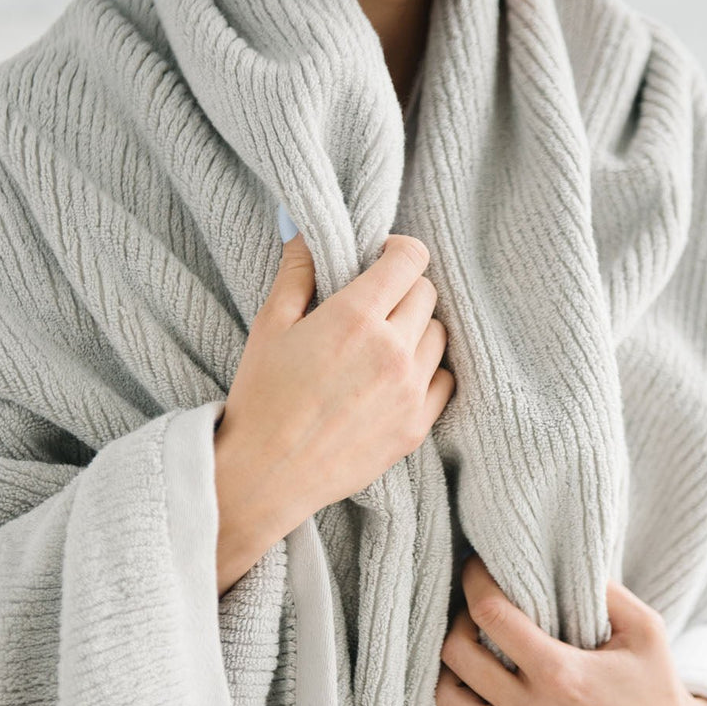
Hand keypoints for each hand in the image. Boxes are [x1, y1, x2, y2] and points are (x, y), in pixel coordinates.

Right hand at [213, 229, 454, 594]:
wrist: (266, 474)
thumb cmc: (261, 399)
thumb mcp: (269, 326)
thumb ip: (296, 273)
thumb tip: (303, 231)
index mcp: (356, 317)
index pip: (410, 259)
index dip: (398, 251)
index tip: (382, 258)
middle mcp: (393, 350)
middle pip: (427, 294)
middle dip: (404, 289)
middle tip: (376, 304)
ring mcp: (410, 391)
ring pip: (439, 336)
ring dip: (418, 329)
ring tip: (385, 342)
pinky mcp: (416, 426)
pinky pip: (445, 380)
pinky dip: (428, 370)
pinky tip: (398, 376)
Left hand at [435, 554, 706, 705]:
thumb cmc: (656, 685)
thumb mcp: (645, 627)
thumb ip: (605, 589)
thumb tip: (560, 557)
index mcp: (560, 672)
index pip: (490, 614)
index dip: (475, 582)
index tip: (477, 568)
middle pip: (456, 653)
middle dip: (457, 621)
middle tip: (475, 611)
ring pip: (445, 699)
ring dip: (447, 668)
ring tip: (468, 652)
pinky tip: (467, 694)